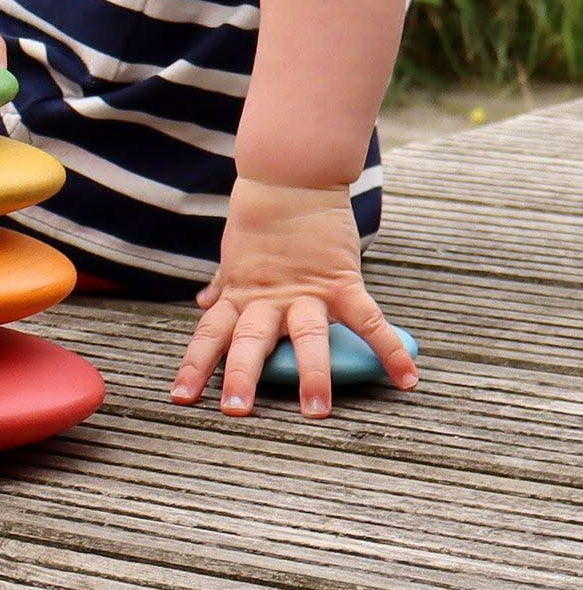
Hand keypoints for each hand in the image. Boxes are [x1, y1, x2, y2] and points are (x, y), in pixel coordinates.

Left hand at [170, 178, 419, 418]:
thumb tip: (203, 305)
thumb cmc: (260, 218)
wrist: (288, 177)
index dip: (195, 366)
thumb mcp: (235, 255)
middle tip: (236, 412)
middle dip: (243, 376)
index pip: (211, 335)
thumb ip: (224, 286)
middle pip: (250, 341)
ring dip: (311, 374)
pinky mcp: (341, 281)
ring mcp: (306, 291)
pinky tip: (408, 379)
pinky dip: (389, 348)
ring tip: (316, 412)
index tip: (180, 399)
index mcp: (240, 294)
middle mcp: (268, 298)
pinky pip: (367, 319)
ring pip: (306, 337)